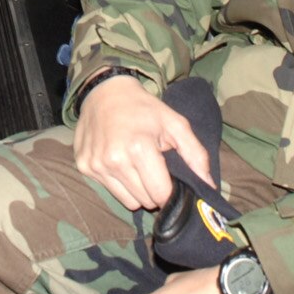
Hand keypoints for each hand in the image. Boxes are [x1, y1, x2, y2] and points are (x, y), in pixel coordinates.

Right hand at [73, 75, 209, 211]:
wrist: (104, 92)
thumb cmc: (144, 109)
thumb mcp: (175, 123)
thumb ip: (195, 154)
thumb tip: (209, 186)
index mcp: (139, 147)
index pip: (160, 194)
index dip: (170, 192)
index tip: (171, 181)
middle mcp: (114, 159)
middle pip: (145, 201)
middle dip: (154, 191)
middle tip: (154, 169)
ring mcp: (96, 164)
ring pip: (128, 201)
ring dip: (137, 190)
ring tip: (137, 166)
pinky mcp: (84, 166)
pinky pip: (110, 191)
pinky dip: (119, 183)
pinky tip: (119, 162)